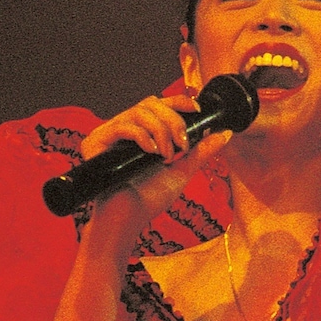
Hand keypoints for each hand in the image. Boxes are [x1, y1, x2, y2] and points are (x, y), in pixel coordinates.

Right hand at [79, 93, 232, 234]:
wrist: (128, 219)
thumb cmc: (150, 198)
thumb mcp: (181, 170)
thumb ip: (201, 151)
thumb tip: (225, 133)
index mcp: (142, 132)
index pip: (159, 104)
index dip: (178, 101)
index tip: (197, 109)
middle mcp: (124, 129)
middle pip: (151, 103)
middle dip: (173, 121)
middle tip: (182, 145)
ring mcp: (108, 134)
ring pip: (139, 111)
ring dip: (161, 131)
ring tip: (166, 156)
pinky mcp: (95, 142)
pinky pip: (122, 125)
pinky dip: (142, 136)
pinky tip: (151, 152)